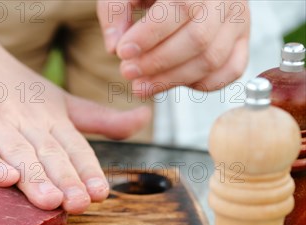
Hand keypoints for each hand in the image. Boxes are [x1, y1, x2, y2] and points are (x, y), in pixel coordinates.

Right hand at [0, 42, 150, 213]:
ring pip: (15, 151)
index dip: (86, 170)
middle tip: (78, 203)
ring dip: (33, 176)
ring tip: (49, 200)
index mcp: (48, 117)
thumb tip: (143, 119)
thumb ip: (97, 118)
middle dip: (64, 178)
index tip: (99, 194)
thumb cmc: (9, 85)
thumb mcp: (58, 101)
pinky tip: (3, 177)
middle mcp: (23, 120)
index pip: (72, 146)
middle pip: (46, 152)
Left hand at [97, 0, 249, 94]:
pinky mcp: (242, 40)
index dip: (149, 36)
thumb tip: (114, 47)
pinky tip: (172, 82)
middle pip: (198, 39)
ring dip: (171, 80)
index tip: (123, 52)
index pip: (180, 8)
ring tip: (141, 85)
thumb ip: (115, 11)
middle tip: (127, 72)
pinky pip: (230, 71)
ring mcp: (239, 20)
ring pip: (212, 59)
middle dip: (157, 62)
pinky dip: (201, 84)